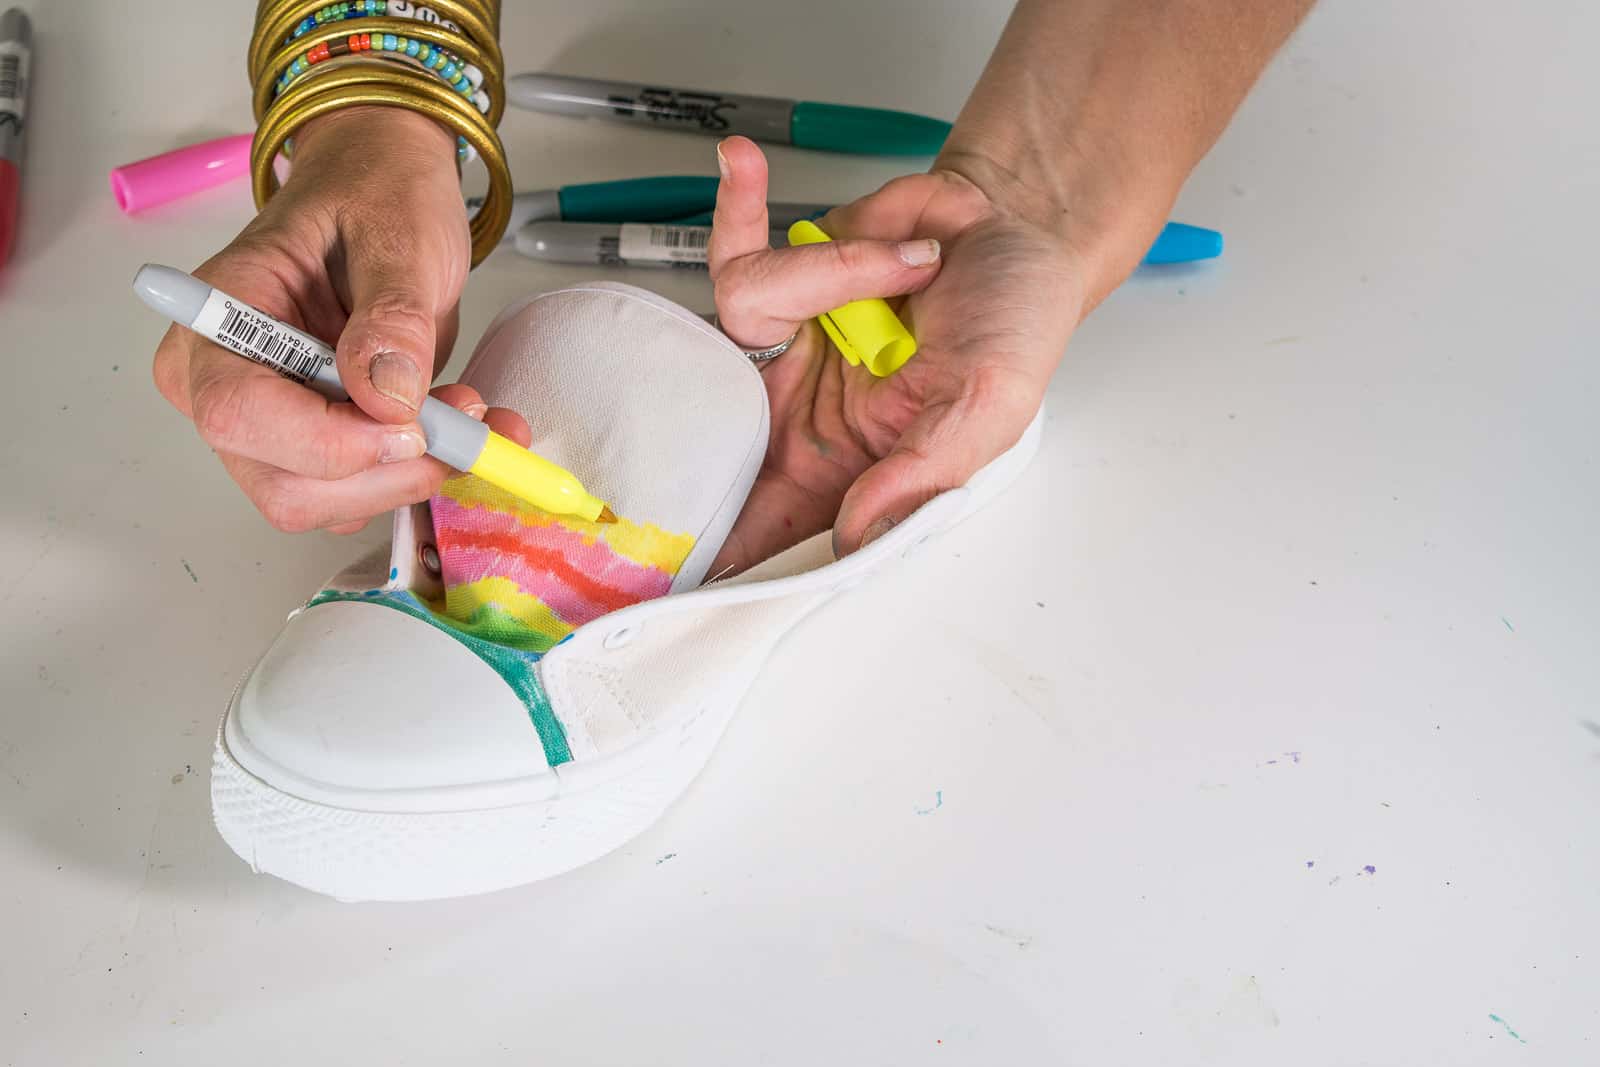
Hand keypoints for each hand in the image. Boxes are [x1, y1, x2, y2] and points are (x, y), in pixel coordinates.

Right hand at [150, 107, 529, 534]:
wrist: (385, 192)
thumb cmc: (375, 195)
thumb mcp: (396, 236)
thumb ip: (393, 316)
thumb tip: (388, 397)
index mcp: (215, 322)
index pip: (241, 415)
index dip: (332, 441)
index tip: (415, 422)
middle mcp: (220, 386)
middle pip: (286, 484)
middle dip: (387, 470)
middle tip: (467, 419)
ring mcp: (266, 426)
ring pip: (328, 504)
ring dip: (413, 475)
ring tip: (474, 414)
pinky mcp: (316, 446)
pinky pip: (363, 491)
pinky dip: (421, 473)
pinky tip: (463, 428)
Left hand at [706, 136, 1084, 573]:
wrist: (1019, 224)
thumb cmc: (1016, 323)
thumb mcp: (990, 410)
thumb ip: (921, 473)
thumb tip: (853, 534)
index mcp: (848, 461)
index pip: (771, 520)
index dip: (726, 542)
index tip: (683, 568)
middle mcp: (804, 404)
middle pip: (719, 423)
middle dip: (701, 422)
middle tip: (709, 422)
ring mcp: (788, 334)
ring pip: (745, 308)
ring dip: (836, 268)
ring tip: (915, 258)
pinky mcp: (784, 266)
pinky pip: (741, 239)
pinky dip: (743, 201)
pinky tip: (743, 164)